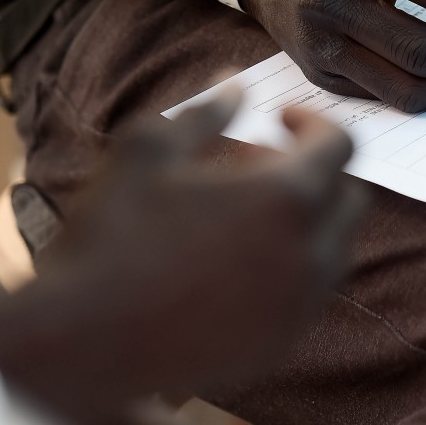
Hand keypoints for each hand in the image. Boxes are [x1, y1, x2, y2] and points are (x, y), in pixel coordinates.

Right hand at [0, 92, 365, 420]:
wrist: (78, 342)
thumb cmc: (110, 236)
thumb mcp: (148, 152)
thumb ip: (206, 112)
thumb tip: (235, 83)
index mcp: (288, 198)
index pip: (339, 144)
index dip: (312, 121)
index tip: (279, 119)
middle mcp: (310, 253)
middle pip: (347, 196)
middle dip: (313, 171)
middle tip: (256, 164)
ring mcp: (299, 304)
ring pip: (334, 248)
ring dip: (306, 221)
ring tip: (244, 215)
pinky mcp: (281, 342)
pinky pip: (310, 293)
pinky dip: (292, 267)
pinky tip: (237, 261)